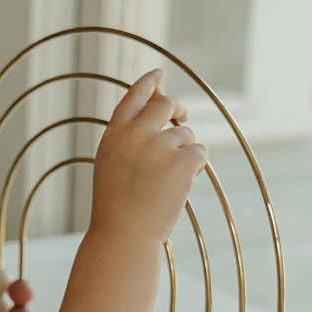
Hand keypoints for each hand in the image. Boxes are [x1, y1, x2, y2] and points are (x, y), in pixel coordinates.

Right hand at [90, 69, 206, 243]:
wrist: (123, 237)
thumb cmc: (117, 208)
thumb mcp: (112, 166)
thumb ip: (129, 139)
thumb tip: (159, 113)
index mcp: (114, 135)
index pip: (134, 97)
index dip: (148, 83)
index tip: (159, 75)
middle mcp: (135, 134)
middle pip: (165, 104)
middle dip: (177, 109)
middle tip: (181, 118)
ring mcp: (159, 146)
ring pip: (185, 134)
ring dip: (183, 152)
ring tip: (166, 181)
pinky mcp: (181, 161)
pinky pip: (199, 152)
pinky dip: (194, 167)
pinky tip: (180, 185)